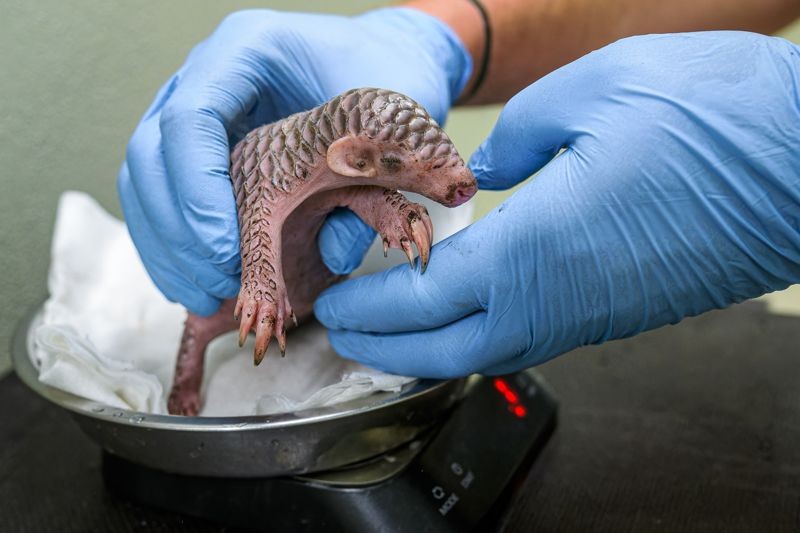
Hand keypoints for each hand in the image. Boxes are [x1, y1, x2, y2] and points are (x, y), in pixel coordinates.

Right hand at [118, 7, 470, 314]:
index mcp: (246, 50)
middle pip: (151, 152)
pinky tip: (198, 280)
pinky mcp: (192, 145)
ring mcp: (189, 109)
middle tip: (221, 281)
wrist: (375, 61)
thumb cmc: (383, 75)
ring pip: (142, 179)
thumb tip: (336, 254)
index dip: (199, 191)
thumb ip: (371, 177)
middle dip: (179, 229)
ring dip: (168, 245)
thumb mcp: (391, 118)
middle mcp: (205, 75)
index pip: (192, 117)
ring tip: (206, 295)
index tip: (228, 251)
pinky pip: (156, 195)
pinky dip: (171, 243)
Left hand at [314, 31, 799, 376]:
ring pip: (486, 354)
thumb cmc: (711, 118)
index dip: (371, 305)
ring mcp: (591, 317)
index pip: (423, 297)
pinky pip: (529, 340)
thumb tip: (485, 170)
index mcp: (534, 250)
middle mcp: (556, 301)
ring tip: (392, 330)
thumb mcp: (593, 92)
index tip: (337, 303)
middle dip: (386, 348)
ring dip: (427, 349)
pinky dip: (478, 337)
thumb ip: (519, 137)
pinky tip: (467, 312)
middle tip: (346, 332)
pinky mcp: (620, 314)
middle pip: (445, 350)